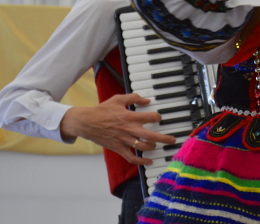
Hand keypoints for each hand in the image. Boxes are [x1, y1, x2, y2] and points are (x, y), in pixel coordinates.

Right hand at [60, 93, 176, 165]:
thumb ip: (134, 98)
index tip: (159, 118)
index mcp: (130, 117)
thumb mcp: (118, 99)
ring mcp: (124, 140)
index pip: (151, 117)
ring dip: (153, 147)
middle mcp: (129, 129)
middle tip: (172, 139)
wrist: (87, 122)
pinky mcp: (118, 148)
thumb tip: (146, 100)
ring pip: (143, 147)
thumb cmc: (102, 110)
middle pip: (152, 135)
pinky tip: (149, 161)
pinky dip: (141, 161)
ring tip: (158, 145)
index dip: (158, 117)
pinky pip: (132, 158)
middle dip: (164, 138)